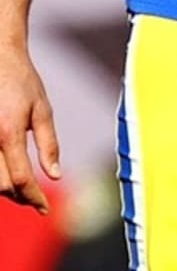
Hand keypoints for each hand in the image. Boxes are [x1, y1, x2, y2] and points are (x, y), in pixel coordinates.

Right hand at [0, 42, 59, 213]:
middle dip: (21, 197)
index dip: (34, 198)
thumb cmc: (23, 84)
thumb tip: (55, 176)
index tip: (46, 209)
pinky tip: (10, 178)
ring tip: (27, 192)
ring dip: (8, 191)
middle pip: (1, 186)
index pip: (21, 179)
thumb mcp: (42, 110)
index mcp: (8, 134)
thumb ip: (48, 145)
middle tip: (38, 202)